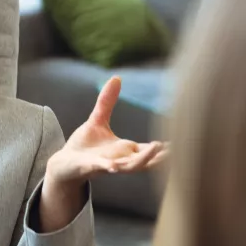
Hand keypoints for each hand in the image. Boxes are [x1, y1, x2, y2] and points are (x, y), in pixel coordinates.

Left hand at [47, 77, 168, 185]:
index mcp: (126, 150)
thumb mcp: (97, 121)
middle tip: (180, 147)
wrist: (62, 164)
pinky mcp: (90, 167)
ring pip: (130, 166)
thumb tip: (116, 77)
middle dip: (162, 155)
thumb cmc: (83, 146)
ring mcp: (107, 165)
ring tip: (157, 149)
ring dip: (143, 159)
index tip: (183, 140)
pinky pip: (102, 168)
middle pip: (147, 160)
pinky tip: (113, 165)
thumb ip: (107, 102)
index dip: (165, 146)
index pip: (150, 149)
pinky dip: (110, 167)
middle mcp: (121, 160)